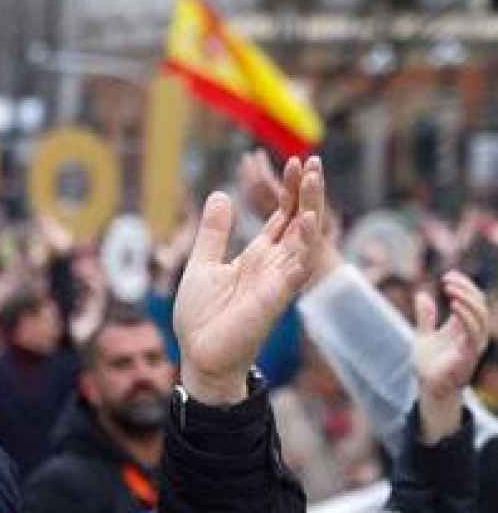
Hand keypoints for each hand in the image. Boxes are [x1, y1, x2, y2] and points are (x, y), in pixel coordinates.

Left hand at [174, 156, 321, 404]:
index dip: (288, 191)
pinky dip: (304, 242)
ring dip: (311, 206)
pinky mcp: (277, 296)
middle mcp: (274, 265)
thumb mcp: (202, 264)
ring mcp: (279, 279)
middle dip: (307, 191)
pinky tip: (307, 218)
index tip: (292, 161)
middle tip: (311, 158)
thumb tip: (220, 195)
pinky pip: (298, 266)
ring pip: (305, 237)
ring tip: (313, 174)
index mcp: (258, 257)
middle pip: (300, 220)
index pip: (282, 217)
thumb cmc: (202, 317)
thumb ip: (214, 232)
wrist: (198, 354)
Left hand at [413, 271, 489, 443]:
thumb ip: (425, 317)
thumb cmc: (429, 364)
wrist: (428, 388)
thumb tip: (421, 295)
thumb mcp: (423, 335)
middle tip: (447, 281)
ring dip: (467, 300)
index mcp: (464, 327)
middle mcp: (473, 333)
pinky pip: (474, 332)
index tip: (447, 276)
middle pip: (479, 304)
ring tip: (450, 290)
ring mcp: (473, 344)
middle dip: (466, 289)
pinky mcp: (469, 354)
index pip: (473, 300)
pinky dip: (467, 317)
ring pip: (480, 316)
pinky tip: (454, 305)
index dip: (464, 286)